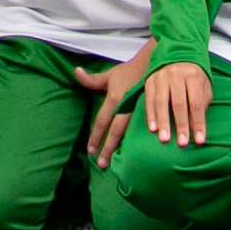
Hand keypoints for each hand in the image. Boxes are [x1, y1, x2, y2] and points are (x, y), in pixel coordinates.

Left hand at [73, 47, 152, 164]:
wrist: (154, 65)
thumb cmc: (129, 72)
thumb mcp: (110, 75)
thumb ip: (92, 80)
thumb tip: (76, 71)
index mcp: (115, 98)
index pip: (102, 121)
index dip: (95, 136)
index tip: (90, 150)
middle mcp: (127, 106)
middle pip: (115, 131)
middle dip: (107, 148)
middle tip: (101, 164)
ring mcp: (140, 111)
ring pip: (129, 133)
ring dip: (122, 148)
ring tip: (117, 162)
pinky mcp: (152, 114)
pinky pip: (143, 130)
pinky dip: (138, 142)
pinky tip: (136, 153)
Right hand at [142, 57, 212, 147]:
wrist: (177, 53)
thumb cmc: (194, 75)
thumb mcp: (204, 85)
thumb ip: (201, 103)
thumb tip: (197, 127)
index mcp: (193, 75)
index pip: (196, 103)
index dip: (198, 122)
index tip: (199, 140)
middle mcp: (176, 74)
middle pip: (178, 103)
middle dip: (180, 125)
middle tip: (182, 143)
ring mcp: (161, 76)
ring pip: (161, 102)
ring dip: (163, 122)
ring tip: (164, 139)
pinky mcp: (150, 79)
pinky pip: (149, 99)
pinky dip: (150, 115)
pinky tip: (152, 128)